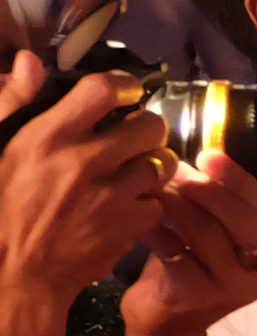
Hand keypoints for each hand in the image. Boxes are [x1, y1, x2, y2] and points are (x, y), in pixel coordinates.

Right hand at [0, 54, 176, 311]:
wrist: (11, 273)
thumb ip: (13, 103)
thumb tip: (30, 62)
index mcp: (46, 137)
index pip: (102, 90)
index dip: (122, 85)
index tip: (124, 93)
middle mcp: (83, 161)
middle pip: (148, 124)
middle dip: (146, 127)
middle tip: (134, 137)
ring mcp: (111, 195)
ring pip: (162, 161)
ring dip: (152, 164)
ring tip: (134, 171)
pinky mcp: (129, 225)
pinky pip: (158, 200)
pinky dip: (148, 201)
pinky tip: (128, 204)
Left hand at [116, 151, 256, 335]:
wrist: (167, 322)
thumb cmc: (194, 266)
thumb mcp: (219, 235)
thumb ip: (222, 204)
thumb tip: (198, 153)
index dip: (239, 180)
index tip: (209, 156)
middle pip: (243, 222)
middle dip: (207, 190)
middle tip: (175, 169)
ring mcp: (232, 289)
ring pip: (208, 234)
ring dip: (178, 204)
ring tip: (154, 185)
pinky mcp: (196, 297)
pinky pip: (174, 252)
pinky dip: (155, 229)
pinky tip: (139, 215)